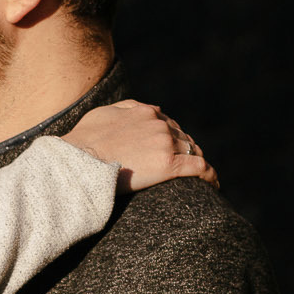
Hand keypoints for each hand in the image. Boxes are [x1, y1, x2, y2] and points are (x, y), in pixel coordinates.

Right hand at [61, 101, 216, 192]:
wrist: (79, 161)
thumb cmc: (84, 141)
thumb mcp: (103, 113)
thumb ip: (127, 107)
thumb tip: (148, 107)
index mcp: (145, 111)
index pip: (169, 123)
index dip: (175, 137)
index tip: (176, 150)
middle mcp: (159, 124)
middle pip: (183, 137)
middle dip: (187, 150)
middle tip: (191, 167)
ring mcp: (165, 144)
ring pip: (192, 151)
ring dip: (198, 162)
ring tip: (205, 178)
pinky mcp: (168, 165)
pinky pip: (199, 168)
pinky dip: (210, 175)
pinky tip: (214, 185)